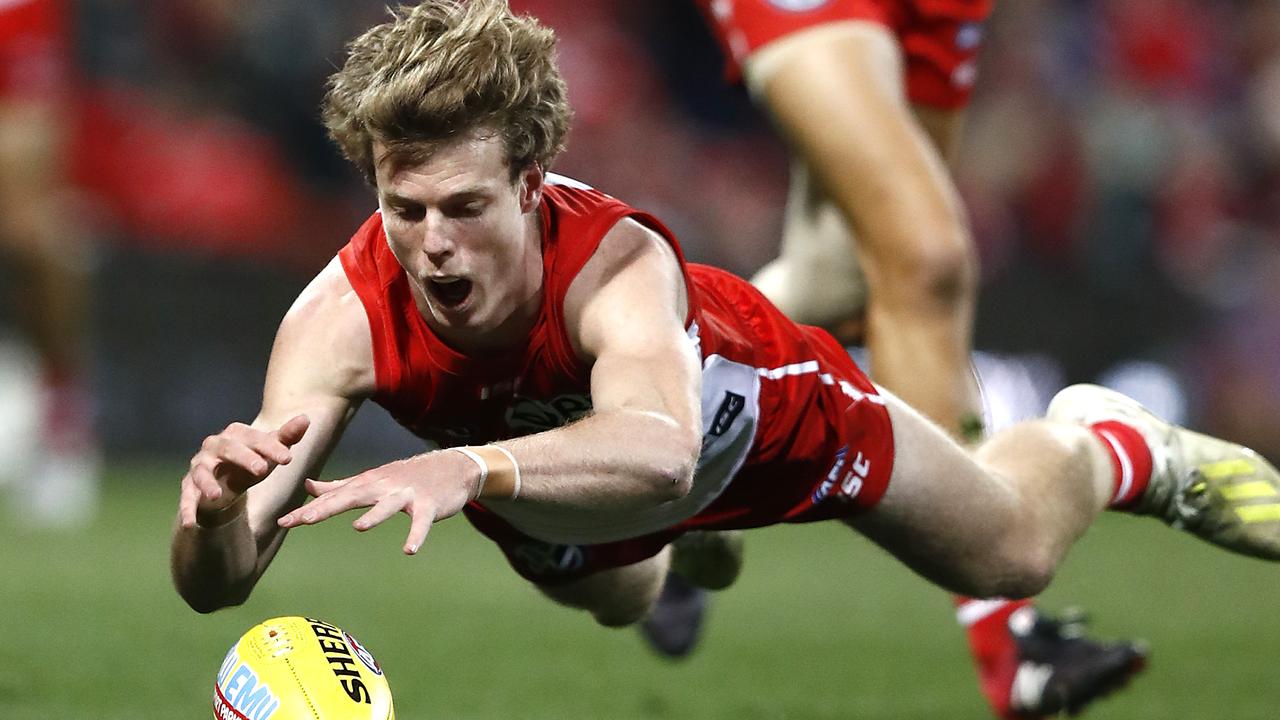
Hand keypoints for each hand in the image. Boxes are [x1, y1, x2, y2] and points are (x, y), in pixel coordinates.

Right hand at [178, 415, 309, 528]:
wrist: (228, 482)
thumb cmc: (252, 462)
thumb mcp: (270, 452)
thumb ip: (287, 437)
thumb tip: (305, 419)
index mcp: (236, 434)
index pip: (254, 437)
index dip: (271, 446)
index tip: (289, 459)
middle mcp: (214, 446)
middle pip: (227, 448)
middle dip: (244, 457)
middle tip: (262, 469)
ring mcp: (200, 466)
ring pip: (201, 472)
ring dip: (207, 483)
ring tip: (216, 495)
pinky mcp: (190, 486)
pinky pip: (187, 497)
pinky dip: (186, 509)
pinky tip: (189, 524)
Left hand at [276, 450, 479, 554]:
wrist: (453, 468)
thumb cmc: (408, 476)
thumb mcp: (371, 479)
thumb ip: (338, 486)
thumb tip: (307, 486)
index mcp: (367, 483)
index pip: (332, 498)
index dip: (308, 509)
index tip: (282, 521)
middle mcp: (383, 487)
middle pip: (352, 497)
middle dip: (328, 508)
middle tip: (304, 519)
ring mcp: (406, 495)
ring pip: (387, 506)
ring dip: (375, 515)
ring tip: (359, 527)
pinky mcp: (428, 506)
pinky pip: (421, 522)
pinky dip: (416, 535)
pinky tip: (409, 550)